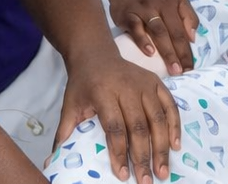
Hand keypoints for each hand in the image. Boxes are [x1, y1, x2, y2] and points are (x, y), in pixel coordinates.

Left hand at [51, 51, 178, 183]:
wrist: (96, 55)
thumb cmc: (83, 85)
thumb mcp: (70, 105)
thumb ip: (64, 132)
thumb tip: (51, 162)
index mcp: (103, 92)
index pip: (114, 127)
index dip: (120, 152)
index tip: (123, 175)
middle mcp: (127, 87)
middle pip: (138, 126)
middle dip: (143, 156)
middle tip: (146, 181)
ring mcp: (144, 83)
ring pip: (157, 118)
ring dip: (162, 147)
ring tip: (162, 171)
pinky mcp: (156, 82)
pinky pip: (169, 106)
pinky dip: (175, 126)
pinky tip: (175, 146)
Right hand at [103, 0, 197, 75]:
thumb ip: (188, 15)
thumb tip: (193, 38)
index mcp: (173, 3)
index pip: (183, 30)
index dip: (187, 50)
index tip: (190, 68)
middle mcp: (159, 5)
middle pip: (172, 32)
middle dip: (179, 54)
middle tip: (182, 72)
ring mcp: (143, 9)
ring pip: (157, 31)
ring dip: (165, 50)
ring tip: (171, 68)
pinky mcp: (127, 13)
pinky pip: (135, 28)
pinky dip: (142, 40)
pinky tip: (149, 53)